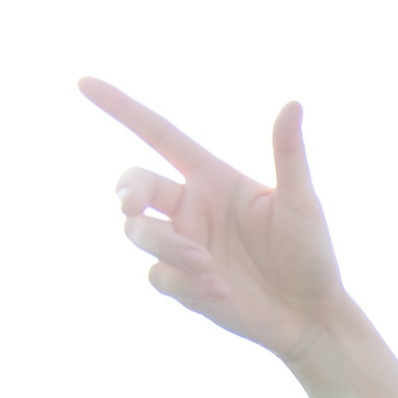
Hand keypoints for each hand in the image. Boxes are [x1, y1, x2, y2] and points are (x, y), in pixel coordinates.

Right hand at [80, 79, 350, 366]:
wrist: (312, 315)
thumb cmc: (311, 254)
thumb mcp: (302, 202)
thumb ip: (289, 154)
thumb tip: (293, 103)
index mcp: (212, 178)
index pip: (158, 134)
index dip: (121, 108)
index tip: (84, 83)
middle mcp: (191, 207)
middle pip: (134, 185)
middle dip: (126, 191)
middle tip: (132, 204)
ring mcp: (183, 246)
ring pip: (139, 232)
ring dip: (167, 245)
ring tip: (207, 264)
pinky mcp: (183, 284)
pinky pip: (160, 276)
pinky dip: (185, 282)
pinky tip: (221, 292)